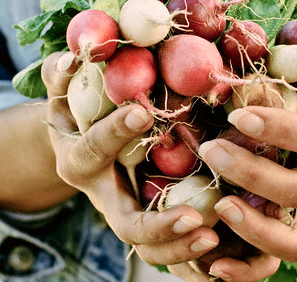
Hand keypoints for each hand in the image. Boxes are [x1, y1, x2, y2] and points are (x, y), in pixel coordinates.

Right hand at [41, 52, 219, 267]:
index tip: (142, 113)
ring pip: (148, 246)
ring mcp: (126, 211)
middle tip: (193, 218)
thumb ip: (62, 79)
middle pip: (126, 223)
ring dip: (179, 248)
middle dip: (158, 224)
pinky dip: (188, 253)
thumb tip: (70, 59)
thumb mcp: (63, 98)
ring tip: (212, 238)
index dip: (114, 131)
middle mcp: (104, 195)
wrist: (80, 149)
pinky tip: (218, 245)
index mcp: (81, 160)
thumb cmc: (75, 118)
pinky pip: (166, 247)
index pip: (95, 149)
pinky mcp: (146, 217)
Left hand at [176, 30, 296, 281]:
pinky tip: (213, 262)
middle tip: (211, 150)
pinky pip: (275, 259)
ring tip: (217, 206)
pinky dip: (247, 267)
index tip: (239, 117)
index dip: (283, 131)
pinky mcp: (291, 227)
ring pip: (293, 238)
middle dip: (255, 173)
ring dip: (254, 226)